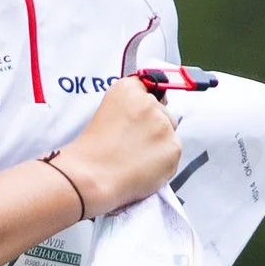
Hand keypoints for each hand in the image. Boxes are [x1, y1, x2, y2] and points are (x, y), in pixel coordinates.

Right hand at [56, 76, 184, 216]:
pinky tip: (143, 168)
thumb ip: (128, 108)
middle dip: (153, 126)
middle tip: (133, 144)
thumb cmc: (90, 151)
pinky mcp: (174, 147)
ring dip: (158, 143)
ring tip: (136, 159)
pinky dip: (162, 162)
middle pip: (163, 111)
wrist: (91, 177)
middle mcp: (149, 102)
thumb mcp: (104, 113)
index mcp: (128, 89)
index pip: (146, 88)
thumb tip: (144, 115)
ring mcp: (164, 125)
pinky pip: (172, 153)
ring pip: (169, 133)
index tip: (137, 118)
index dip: (143, 107)